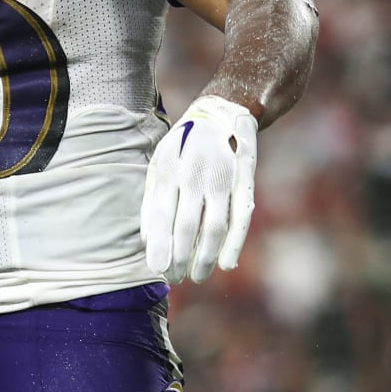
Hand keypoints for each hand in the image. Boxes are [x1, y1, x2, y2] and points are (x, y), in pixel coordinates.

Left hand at [141, 95, 258, 284]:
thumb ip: (153, 198)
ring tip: (196, 276)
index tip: (157, 269)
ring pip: (214, 228)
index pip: (161, 216)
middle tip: (175, 278)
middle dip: (180, 257)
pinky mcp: (244, 183)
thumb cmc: (183, 145)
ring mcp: (222, 179)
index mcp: (169, 170)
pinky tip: (225, 263)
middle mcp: (195, 176)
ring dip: (205, 257)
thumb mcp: (160, 163)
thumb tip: (147, 239)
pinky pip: (240, 219)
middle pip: (186, 226)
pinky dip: (234, 244)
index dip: (160, 246)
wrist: (222, 113)